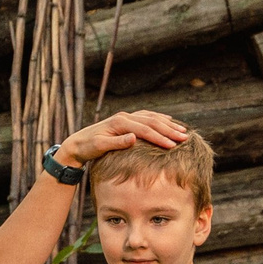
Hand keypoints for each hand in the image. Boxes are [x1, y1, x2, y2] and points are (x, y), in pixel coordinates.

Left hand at [54, 109, 195, 169]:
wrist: (77, 143)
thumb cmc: (88, 147)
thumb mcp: (99, 146)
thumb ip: (117, 142)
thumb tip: (134, 138)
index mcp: (120, 122)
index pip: (145, 129)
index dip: (160, 137)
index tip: (173, 146)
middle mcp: (125, 116)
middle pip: (152, 121)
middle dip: (169, 130)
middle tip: (185, 138)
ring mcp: (126, 117)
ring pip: (152, 118)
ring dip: (168, 124)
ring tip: (182, 131)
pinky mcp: (126, 120)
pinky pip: (147, 117)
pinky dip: (159, 119)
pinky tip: (169, 122)